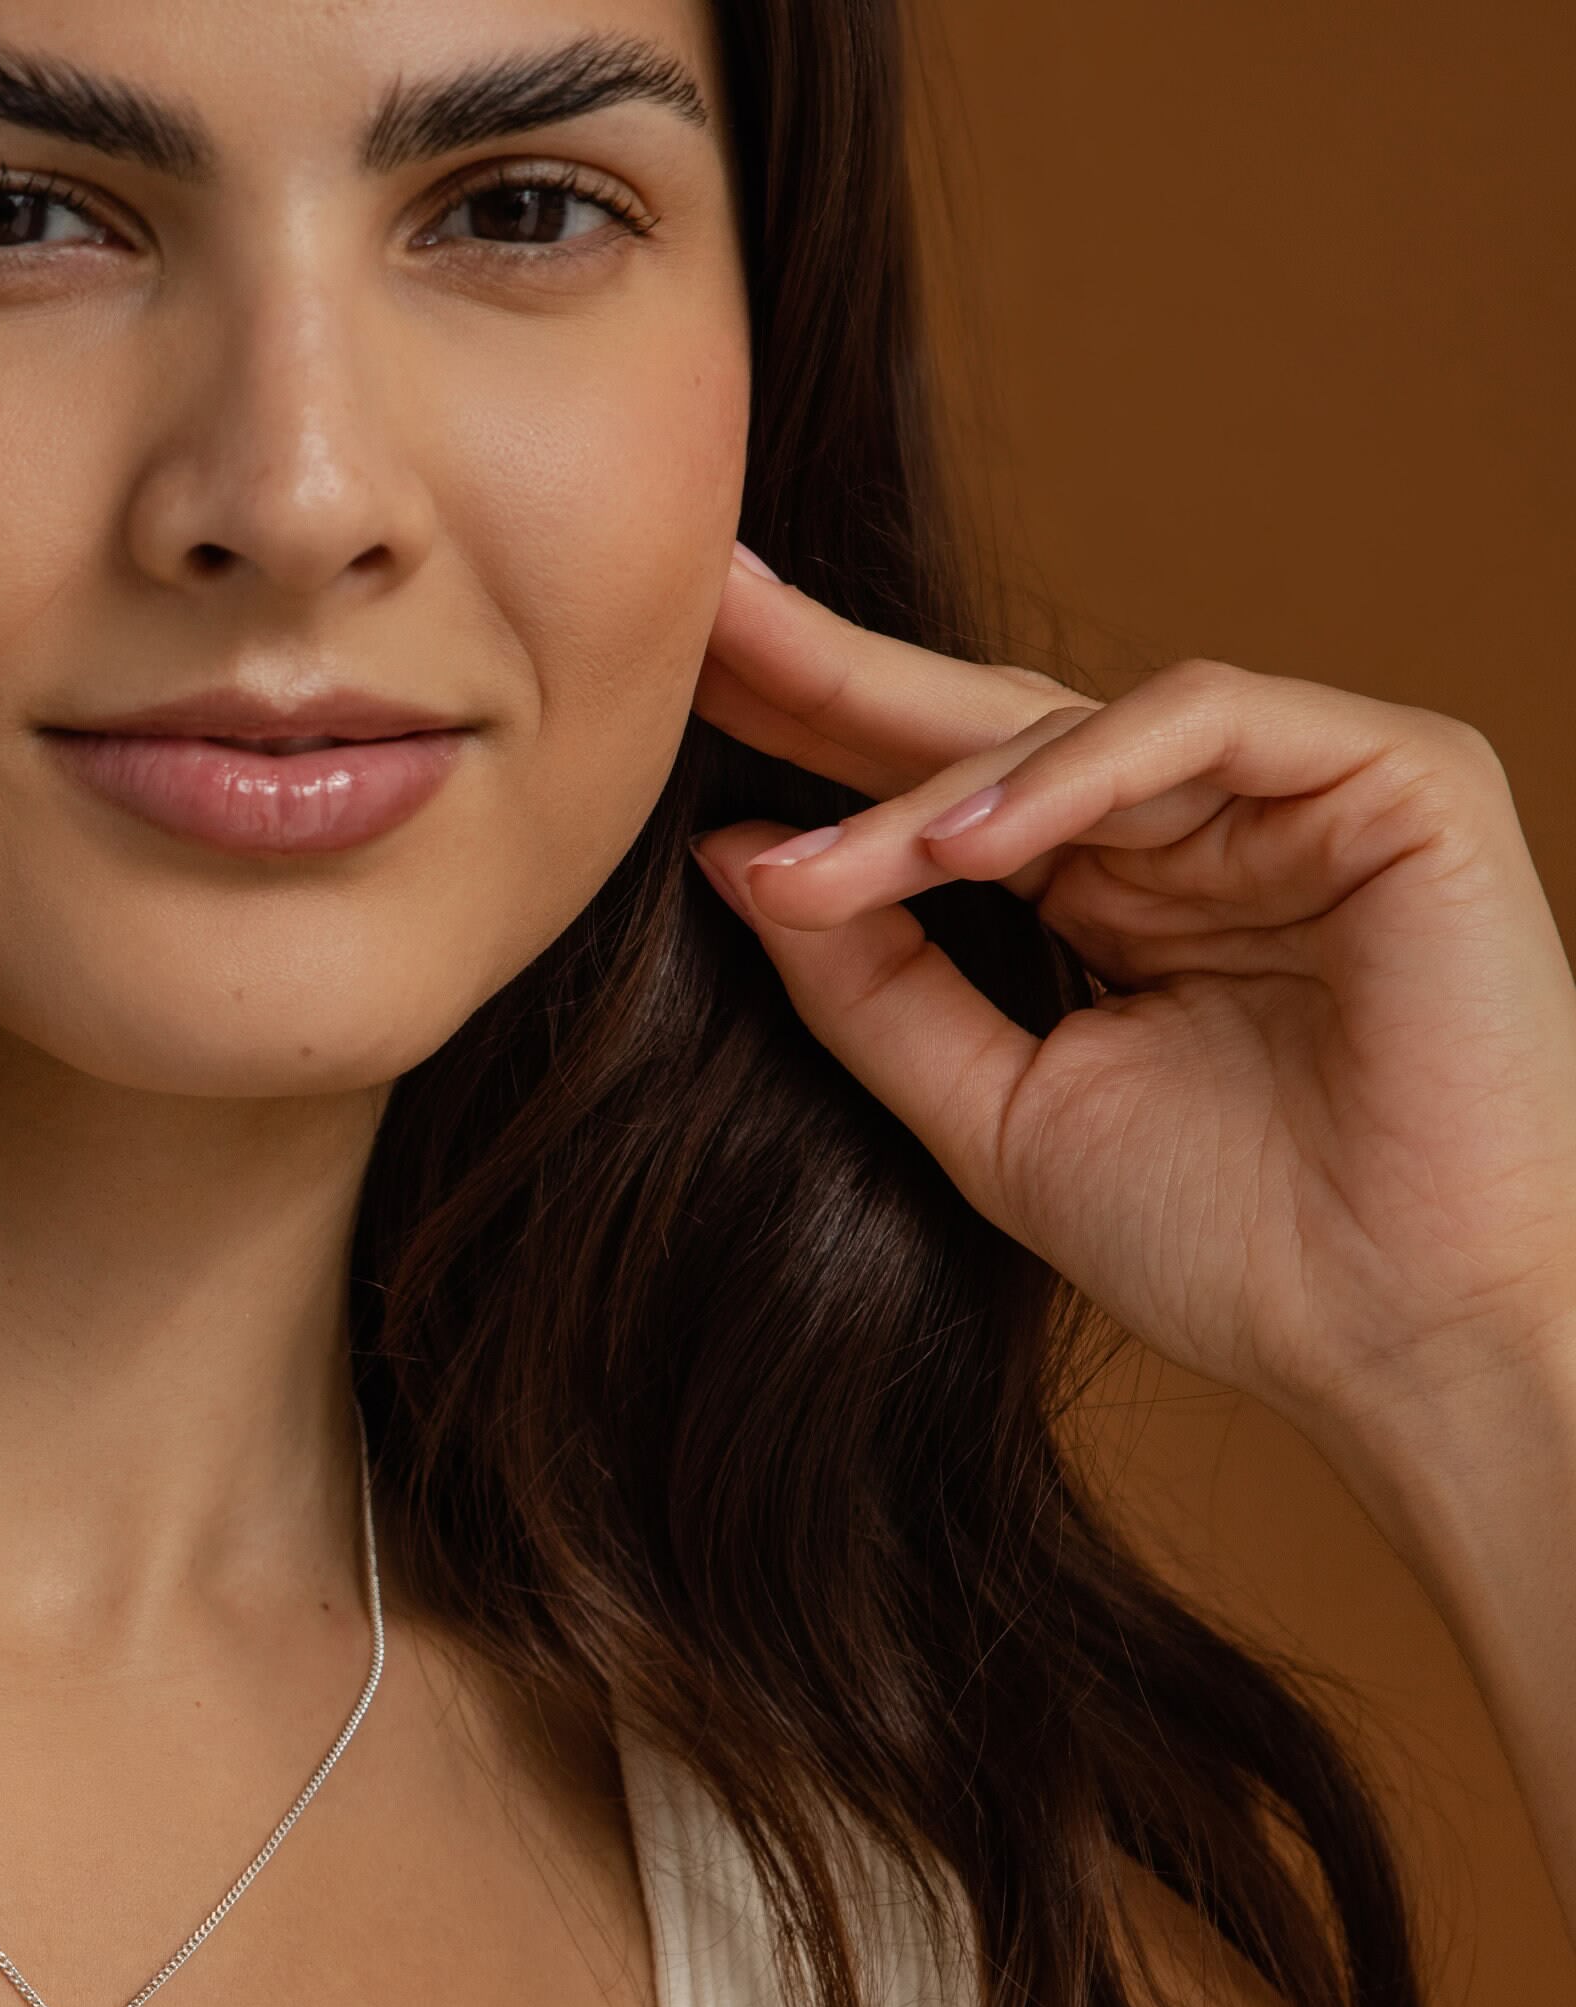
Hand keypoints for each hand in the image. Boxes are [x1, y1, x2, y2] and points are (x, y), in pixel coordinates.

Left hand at [689, 546, 1575, 1503]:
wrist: (1399, 1338)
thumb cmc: (1227, 1249)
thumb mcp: (992, 1110)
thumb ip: (869, 986)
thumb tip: (735, 858)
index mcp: (1109, 896)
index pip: (934, 789)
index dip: (804, 739)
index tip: (662, 696)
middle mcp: (1196, 828)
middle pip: (982, 724)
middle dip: (830, 676)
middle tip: (698, 613)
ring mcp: (1298, 794)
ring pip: (1073, 730)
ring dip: (930, 790)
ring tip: (820, 861)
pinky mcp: (1398, 778)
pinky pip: (1209, 721)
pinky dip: (1079, 772)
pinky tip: (963, 840)